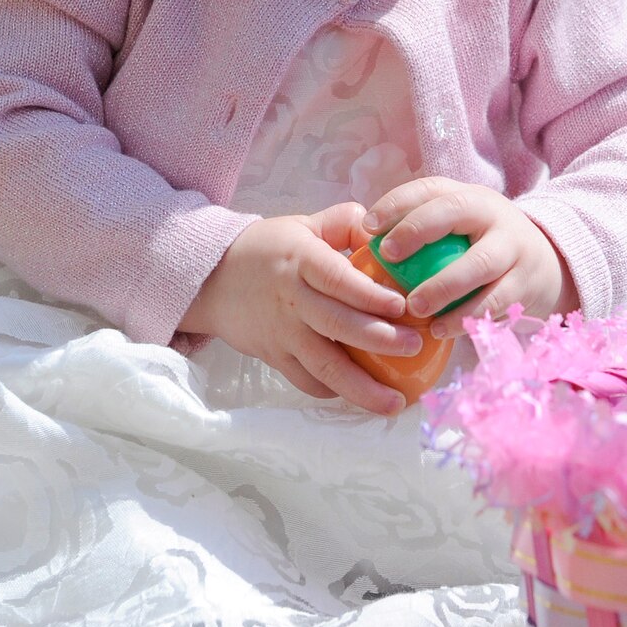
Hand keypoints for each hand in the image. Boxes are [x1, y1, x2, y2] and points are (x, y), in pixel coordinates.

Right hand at [180, 201, 417, 415]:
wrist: (212, 279)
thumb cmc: (270, 248)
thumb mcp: (305, 225)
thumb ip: (346, 224)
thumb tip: (386, 236)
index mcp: (302, 261)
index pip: (337, 279)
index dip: (369, 294)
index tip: (402, 305)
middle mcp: (292, 299)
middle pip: (337, 325)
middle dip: (379, 340)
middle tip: (415, 347)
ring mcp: (282, 333)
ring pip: (323, 365)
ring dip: (361, 387)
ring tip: (395, 402)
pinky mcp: (274, 357)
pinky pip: (306, 380)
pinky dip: (334, 391)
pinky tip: (362, 396)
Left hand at [366, 178, 580, 338]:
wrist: (548, 265)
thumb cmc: (482, 248)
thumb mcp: (461, 229)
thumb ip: (423, 232)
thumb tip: (360, 245)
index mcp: (468, 198)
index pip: (429, 190)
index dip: (396, 204)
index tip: (367, 227)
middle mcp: (492, 214)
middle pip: (455, 211)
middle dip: (418, 230)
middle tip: (388, 256)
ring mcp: (513, 248)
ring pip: (479, 263)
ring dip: (444, 285)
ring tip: (414, 306)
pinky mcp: (526, 283)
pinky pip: (495, 302)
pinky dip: (466, 318)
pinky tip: (440, 330)